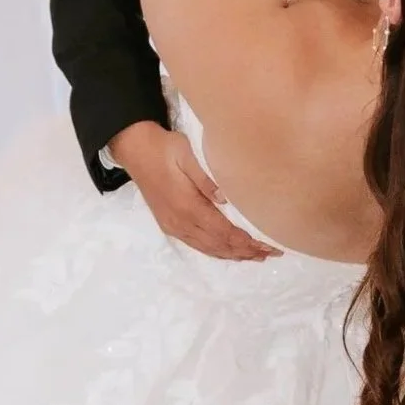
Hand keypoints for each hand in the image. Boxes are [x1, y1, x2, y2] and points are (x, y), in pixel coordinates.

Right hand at [109, 120, 280, 261]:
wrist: (135, 150)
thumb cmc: (164, 148)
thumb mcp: (186, 154)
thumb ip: (205, 178)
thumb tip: (226, 198)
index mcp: (187, 205)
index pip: (223, 231)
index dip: (246, 241)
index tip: (267, 245)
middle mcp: (180, 221)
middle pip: (218, 244)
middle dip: (245, 251)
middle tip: (270, 253)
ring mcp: (173, 226)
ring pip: (208, 248)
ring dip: (232, 254)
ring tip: (255, 256)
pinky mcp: (169, 225)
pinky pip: (196, 245)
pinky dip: (216, 251)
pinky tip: (228, 252)